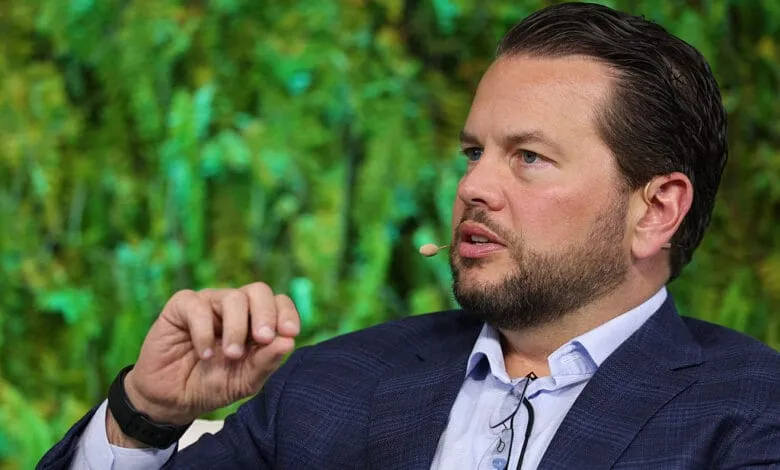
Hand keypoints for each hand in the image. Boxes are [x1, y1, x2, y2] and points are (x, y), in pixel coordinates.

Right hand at [112, 283, 299, 434]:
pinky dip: (204, 332)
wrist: (172, 400)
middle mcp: (234, 308)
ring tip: (231, 354)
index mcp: (255, 321)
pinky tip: (205, 354)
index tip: (290, 332)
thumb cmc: (211, 385)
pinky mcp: (181, 307)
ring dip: (237, 328)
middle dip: (266, 314)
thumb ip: (267, 362)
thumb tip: (289, 341)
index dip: (287, 313)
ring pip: (232, 297)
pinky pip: (197, 306)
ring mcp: (208, 304)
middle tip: (264, 339)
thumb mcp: (245, 381)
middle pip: (259, 291)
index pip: (278, 303)